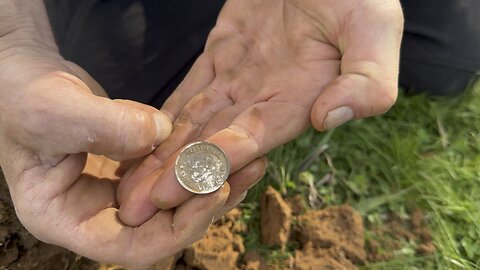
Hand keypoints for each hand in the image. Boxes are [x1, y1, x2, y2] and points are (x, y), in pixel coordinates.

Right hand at [0, 40, 247, 267]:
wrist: (27, 78)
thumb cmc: (23, 97)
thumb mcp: (50, 109)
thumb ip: (101, 125)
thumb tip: (160, 133)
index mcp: (65, 221)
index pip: (128, 247)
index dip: (175, 228)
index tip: (214, 193)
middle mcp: (95, 215)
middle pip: (160, 228)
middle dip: (205, 205)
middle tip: (245, 173)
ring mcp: (116, 193)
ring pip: (172, 203)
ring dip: (212, 184)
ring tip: (253, 160)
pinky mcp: (134, 169)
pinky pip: (171, 175)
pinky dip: (198, 164)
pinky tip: (229, 148)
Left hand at [117, 0, 403, 225]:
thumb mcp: (375, 28)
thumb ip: (367, 80)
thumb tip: (328, 118)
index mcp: (300, 98)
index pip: (250, 140)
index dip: (212, 165)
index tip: (174, 191)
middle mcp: (267, 96)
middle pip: (213, 144)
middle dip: (176, 177)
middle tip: (135, 208)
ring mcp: (241, 75)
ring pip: (195, 123)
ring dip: (164, 155)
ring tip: (132, 185)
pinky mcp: (222, 52)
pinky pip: (190, 90)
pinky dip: (166, 116)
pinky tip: (142, 139)